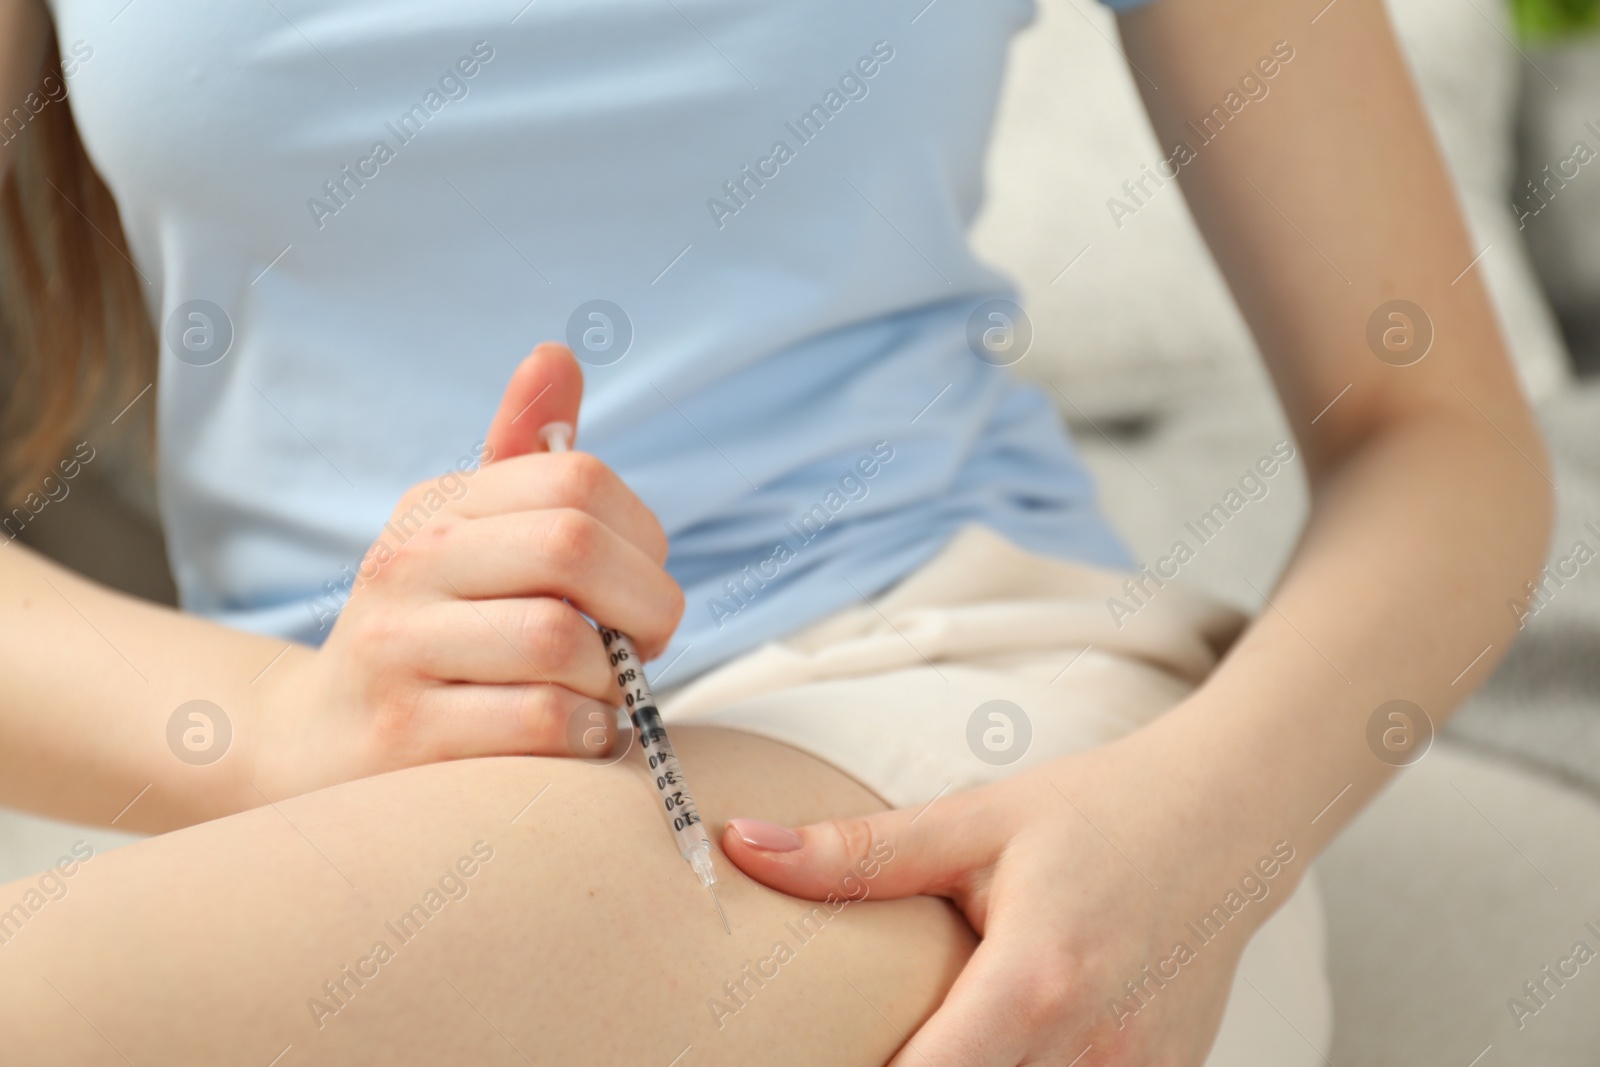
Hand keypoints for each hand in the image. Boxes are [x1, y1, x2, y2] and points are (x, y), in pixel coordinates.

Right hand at [246, 343, 683, 801]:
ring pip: (561, 642)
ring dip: (612, 680)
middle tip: (644, 642)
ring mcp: (398, 650)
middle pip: (573, 547)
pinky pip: (540, 721)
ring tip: (599, 694)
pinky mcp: (405, 736)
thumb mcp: (466, 538)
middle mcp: (409, 563)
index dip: (642, 536)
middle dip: (645, 603)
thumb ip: (522, 456)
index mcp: (438, 507)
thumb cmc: (429, 634)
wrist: (318, 744)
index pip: (577, 479)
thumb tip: (557, 354)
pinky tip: (575, 734)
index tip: (641, 583)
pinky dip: (586, 733)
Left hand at [723, 730, 1301, 1065]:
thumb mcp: (974, 822)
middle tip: (868, 1038)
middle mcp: (1095, 1050)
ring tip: (941, 1030)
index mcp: (1037, 981)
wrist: (1230, 817)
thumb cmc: (1099, 810)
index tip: (816, 1054)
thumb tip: (742, 846)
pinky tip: (1003, 1040)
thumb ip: (857, 854)